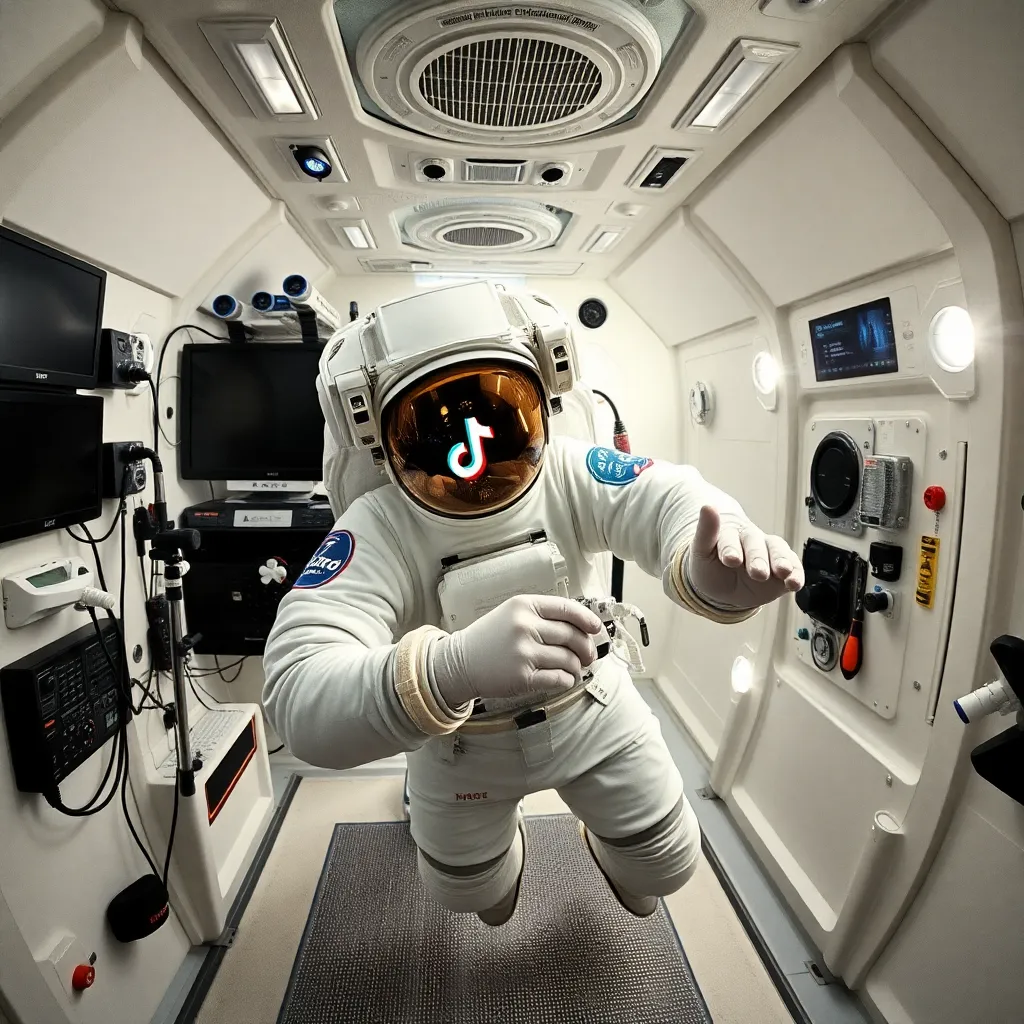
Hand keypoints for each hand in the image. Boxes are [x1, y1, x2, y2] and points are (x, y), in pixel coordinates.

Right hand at [431, 595, 602, 706]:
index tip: (597, 628)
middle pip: (572, 636)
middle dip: (586, 648)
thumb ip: (541, 616)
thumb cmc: (489, 638)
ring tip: (574, 669)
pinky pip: (558, 679)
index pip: (567, 609)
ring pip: (568, 659)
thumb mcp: (512, 614)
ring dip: (576, 667)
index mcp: (524, 606)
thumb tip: (580, 628)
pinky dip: (567, 681)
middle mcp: (525, 626)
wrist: (459, 663)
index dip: (587, 619)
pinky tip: (564, 680)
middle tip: (588, 656)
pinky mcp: (523, 676)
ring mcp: (524, 652)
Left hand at [685, 506, 803, 611]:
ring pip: (778, 552)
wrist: (723, 588)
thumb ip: (704, 532)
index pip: (731, 538)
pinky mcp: (784, 568)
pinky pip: (794, 568)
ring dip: (781, 562)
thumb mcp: (700, 553)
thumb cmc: (710, 566)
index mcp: (730, 533)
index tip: (730, 560)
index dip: (731, 548)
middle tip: (757, 573)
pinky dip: (796, 575)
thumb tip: (708, 506)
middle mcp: (752, 540)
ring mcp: (770, 553)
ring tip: (783, 572)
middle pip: (756, 545)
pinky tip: (794, 583)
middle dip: (758, 558)